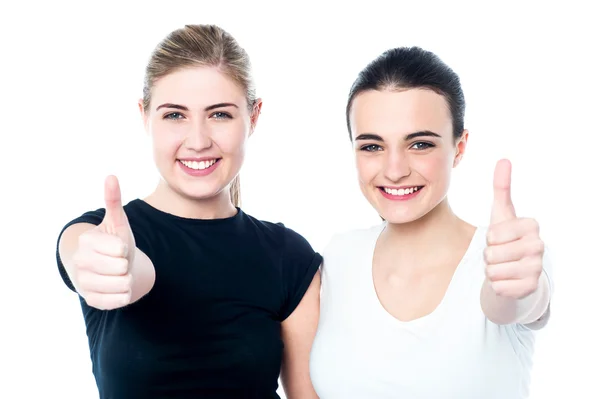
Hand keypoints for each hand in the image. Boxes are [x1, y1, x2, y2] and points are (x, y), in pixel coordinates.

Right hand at [71, 175, 135, 309]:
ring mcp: (84, 283)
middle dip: (126, 264)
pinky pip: (119, 300)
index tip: (117, 247)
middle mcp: (80, 262)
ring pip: (123, 285)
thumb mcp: (117, 222)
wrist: (109, 268)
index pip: (120, 248)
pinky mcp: (91, 300)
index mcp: (87, 241)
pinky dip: (124, 295)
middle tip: (118, 261)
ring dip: (127, 279)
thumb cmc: (115, 243)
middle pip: (121, 268)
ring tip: (118, 274)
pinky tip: (117, 287)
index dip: (125, 248)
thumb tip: (111, 176)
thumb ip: (113, 200)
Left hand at [484, 159, 543, 298]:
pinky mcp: (530, 288)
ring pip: (493, 271)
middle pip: (491, 253)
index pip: (492, 234)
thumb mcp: (501, 213)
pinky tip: (507, 280)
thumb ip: (501, 187)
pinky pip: (497, 286)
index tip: (500, 239)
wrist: (515, 270)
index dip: (489, 239)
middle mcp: (539, 246)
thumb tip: (503, 160)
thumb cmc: (506, 238)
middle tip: (500, 254)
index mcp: (532, 225)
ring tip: (503, 266)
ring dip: (492, 270)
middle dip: (489, 256)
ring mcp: (537, 268)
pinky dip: (496, 285)